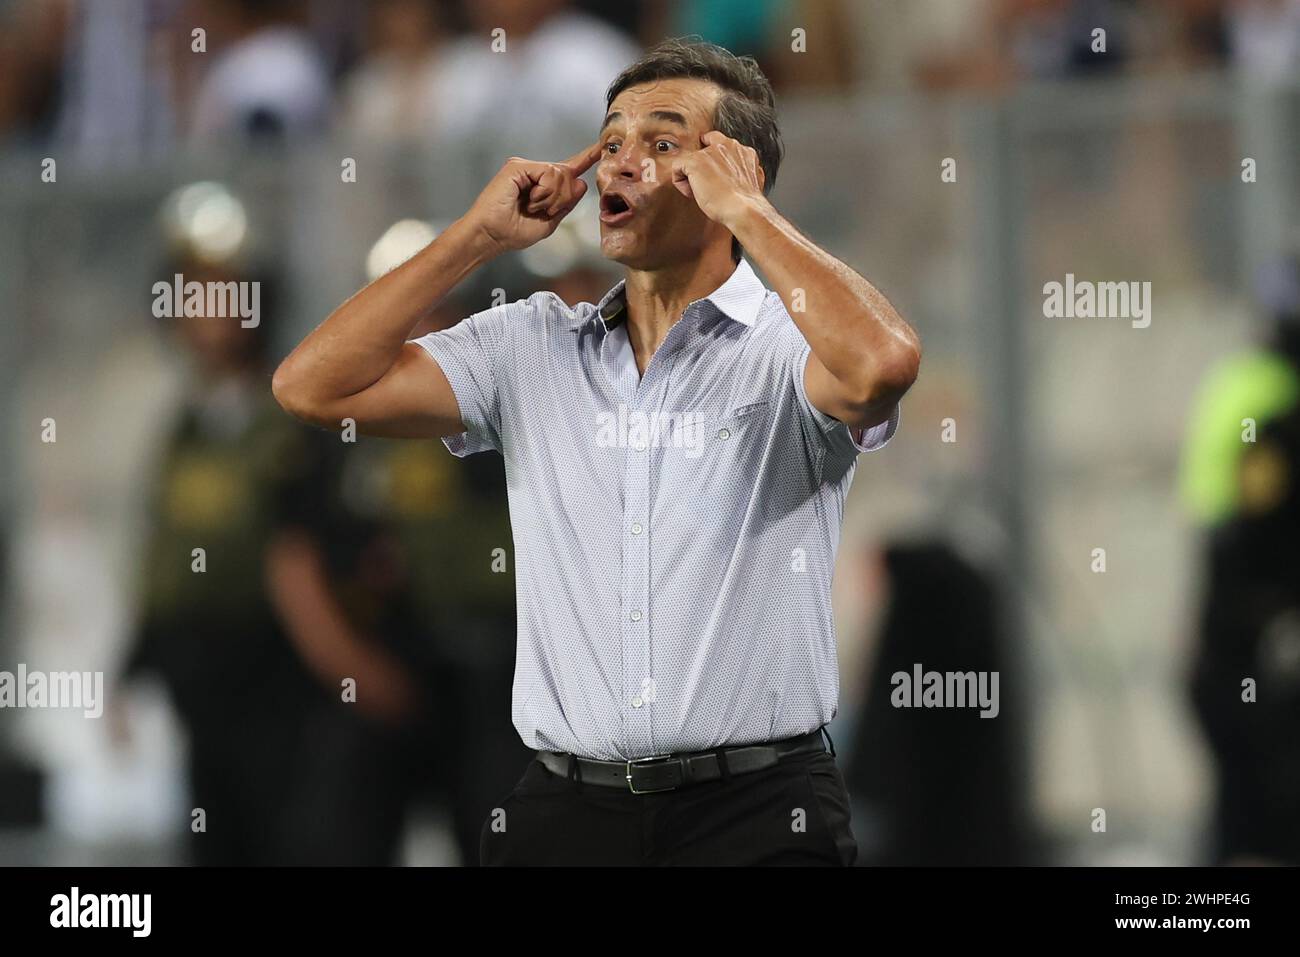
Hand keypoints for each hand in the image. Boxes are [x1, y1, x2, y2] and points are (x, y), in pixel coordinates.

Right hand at [466, 142, 601, 253]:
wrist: (491, 236)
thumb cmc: (512, 233)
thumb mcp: (549, 221)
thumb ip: (567, 203)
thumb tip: (581, 182)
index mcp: (542, 186)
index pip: (567, 170)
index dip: (585, 158)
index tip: (601, 147)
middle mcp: (534, 173)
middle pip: (568, 175)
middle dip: (563, 198)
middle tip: (544, 211)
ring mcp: (525, 167)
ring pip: (560, 174)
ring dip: (552, 197)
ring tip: (533, 206)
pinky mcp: (517, 166)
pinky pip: (548, 173)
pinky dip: (544, 191)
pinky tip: (530, 199)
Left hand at [670, 131, 766, 227]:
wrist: (743, 210)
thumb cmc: (746, 204)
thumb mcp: (751, 181)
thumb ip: (743, 171)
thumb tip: (738, 176)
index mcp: (743, 151)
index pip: (721, 143)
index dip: (713, 158)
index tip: (713, 174)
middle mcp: (728, 145)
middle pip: (704, 148)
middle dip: (703, 165)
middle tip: (707, 184)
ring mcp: (710, 152)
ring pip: (691, 159)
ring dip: (693, 176)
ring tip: (702, 192)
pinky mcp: (695, 161)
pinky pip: (678, 167)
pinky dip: (681, 183)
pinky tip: (693, 193)